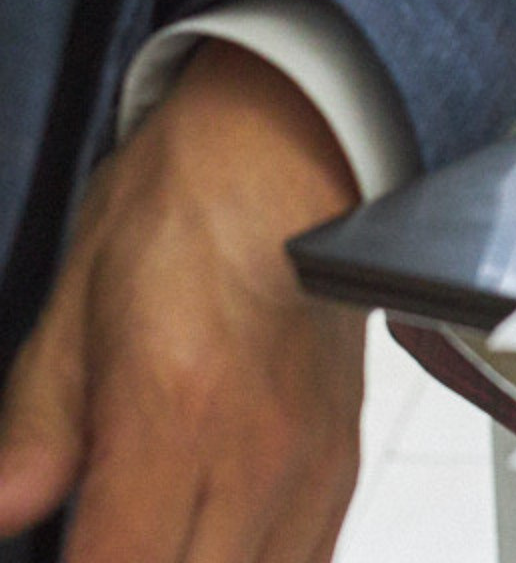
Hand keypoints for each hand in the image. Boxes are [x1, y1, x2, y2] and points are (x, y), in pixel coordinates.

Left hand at [0, 40, 365, 562]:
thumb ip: (35, 428)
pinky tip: (207, 547)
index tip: (55, 549)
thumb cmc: (185, 199)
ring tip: (149, 536)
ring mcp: (310, 463)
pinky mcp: (341, 457)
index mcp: (173, 409)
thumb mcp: (75, 300)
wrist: (296, 135)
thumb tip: (4, 512)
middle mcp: (254, 452)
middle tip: (100, 535)